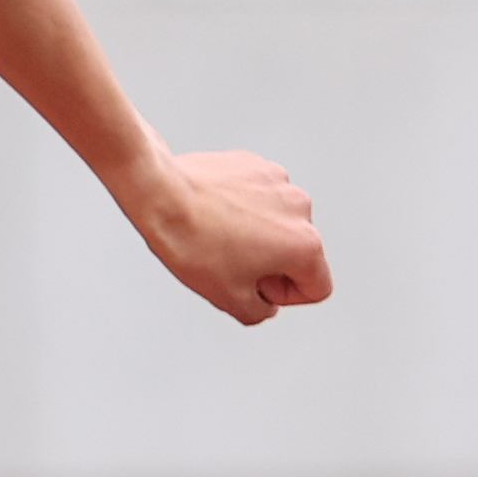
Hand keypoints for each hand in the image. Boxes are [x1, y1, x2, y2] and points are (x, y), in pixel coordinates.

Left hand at [141, 149, 329, 325]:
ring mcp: (279, 181)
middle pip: (299, 251)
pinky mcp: (256, 164)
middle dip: (271, 264)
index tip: (258, 289)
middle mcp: (300, 208)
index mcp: (305, 245)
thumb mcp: (228, 298)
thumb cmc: (192, 241)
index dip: (286, 297)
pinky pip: (259, 196)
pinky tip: (213, 213)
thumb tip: (264, 305)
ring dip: (257, 234)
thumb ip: (260, 312)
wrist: (160, 193)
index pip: (317, 287)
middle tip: (231, 265)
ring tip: (218, 236)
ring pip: (278, 222)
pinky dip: (243, 208)